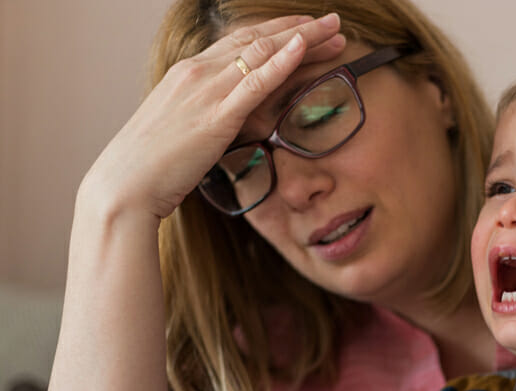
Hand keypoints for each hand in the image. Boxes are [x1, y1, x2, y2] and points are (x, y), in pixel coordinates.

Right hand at [79, 13, 345, 219]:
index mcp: (188, 73)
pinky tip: (303, 46)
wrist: (124, 186)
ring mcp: (206, 90)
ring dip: (303, 38)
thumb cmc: (150, 166)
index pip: (241, 42)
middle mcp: (197, 72)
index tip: (306, 30)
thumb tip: (226, 122)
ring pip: (262, 52)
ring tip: (335, 30)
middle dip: (299, 29)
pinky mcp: (216, 115)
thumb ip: (206, 117)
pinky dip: (282, 60)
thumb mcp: (181, 130)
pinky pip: (255, 81)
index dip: (277, 33)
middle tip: (333, 23)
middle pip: (257, 39)